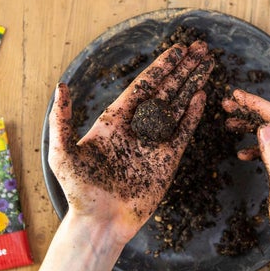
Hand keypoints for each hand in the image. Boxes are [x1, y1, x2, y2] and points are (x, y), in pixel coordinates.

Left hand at [48, 42, 213, 244]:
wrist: (100, 222)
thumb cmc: (79, 191)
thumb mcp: (63, 154)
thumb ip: (62, 119)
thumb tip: (61, 86)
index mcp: (115, 120)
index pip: (144, 85)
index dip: (162, 66)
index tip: (178, 50)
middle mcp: (137, 127)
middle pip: (166, 89)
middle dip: (183, 69)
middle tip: (201, 48)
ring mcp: (154, 143)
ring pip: (178, 106)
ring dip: (192, 84)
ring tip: (208, 64)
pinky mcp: (167, 161)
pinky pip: (183, 131)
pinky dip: (193, 114)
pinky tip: (202, 95)